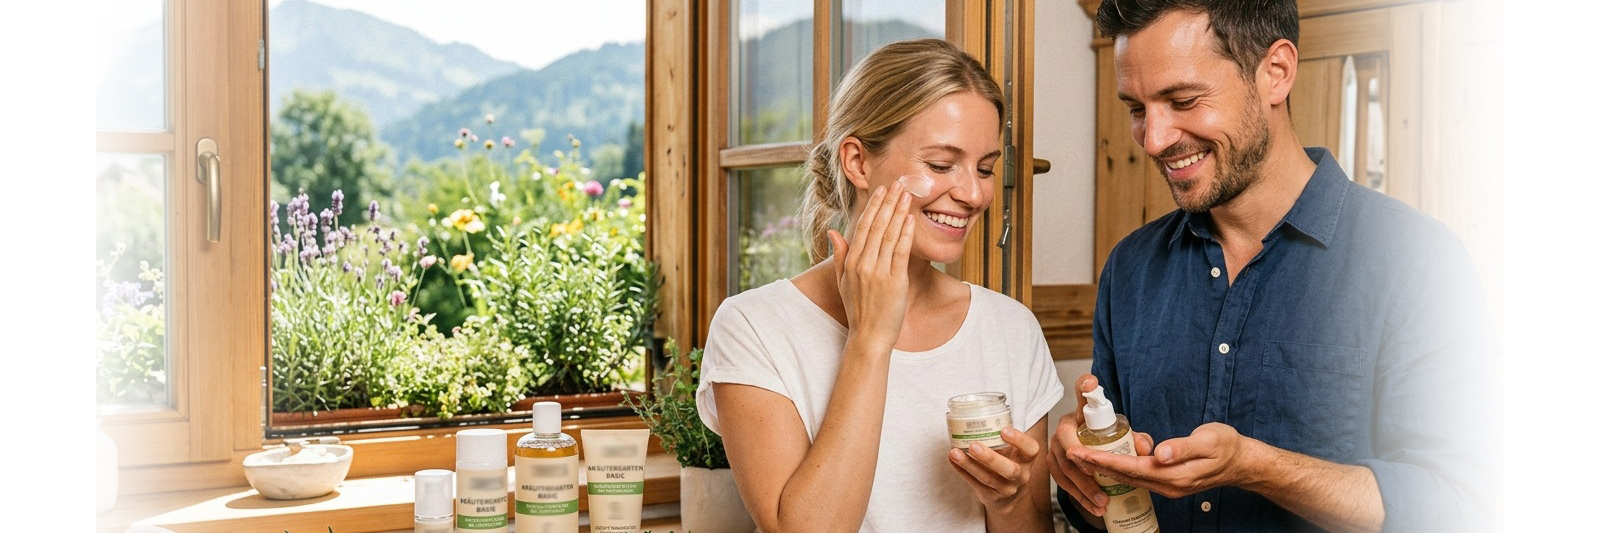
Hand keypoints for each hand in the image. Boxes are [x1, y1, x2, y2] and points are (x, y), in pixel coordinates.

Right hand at [827, 181, 914, 350]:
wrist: (869, 336)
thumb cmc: (858, 310)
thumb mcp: (842, 281)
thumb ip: (839, 255)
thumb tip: (833, 231)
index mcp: (851, 263)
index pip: (863, 227)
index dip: (873, 206)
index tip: (882, 191)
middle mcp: (863, 265)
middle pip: (877, 226)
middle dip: (888, 203)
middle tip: (898, 185)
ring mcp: (879, 273)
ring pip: (890, 236)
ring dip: (899, 213)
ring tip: (907, 196)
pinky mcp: (895, 282)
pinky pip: (901, 252)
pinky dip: (906, 234)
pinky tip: (911, 220)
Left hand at [947, 426, 1041, 510]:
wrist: (1009, 496)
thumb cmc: (1008, 463)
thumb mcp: (1013, 451)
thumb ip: (1001, 437)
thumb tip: (976, 415)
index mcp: (1027, 459)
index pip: (1031, 449)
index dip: (1019, 440)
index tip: (1004, 430)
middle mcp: (1020, 476)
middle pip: (1010, 470)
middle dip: (991, 458)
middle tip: (974, 446)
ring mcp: (1006, 489)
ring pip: (988, 479)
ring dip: (969, 465)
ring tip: (954, 452)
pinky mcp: (991, 496)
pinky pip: (975, 484)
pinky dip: (962, 471)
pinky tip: (952, 460)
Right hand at [1049, 374, 1153, 516]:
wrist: (1090, 457)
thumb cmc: (1109, 443)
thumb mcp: (1125, 439)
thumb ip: (1138, 440)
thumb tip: (1147, 448)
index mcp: (1083, 412)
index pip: (1082, 393)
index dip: (1085, 386)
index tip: (1092, 382)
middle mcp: (1066, 425)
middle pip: (1066, 437)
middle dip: (1079, 457)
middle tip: (1093, 471)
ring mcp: (1056, 445)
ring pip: (1062, 464)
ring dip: (1082, 485)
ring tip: (1102, 501)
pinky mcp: (1054, 464)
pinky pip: (1061, 480)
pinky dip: (1078, 496)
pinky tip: (1093, 508)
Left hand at [1068, 422, 1250, 499]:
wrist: (1241, 462)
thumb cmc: (1226, 446)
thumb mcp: (1209, 440)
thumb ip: (1183, 447)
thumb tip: (1159, 453)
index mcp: (1175, 475)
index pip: (1132, 468)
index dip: (1104, 461)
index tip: (1083, 453)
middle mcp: (1169, 485)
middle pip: (1125, 476)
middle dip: (1096, 466)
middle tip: (1071, 454)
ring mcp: (1168, 486)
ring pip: (1130, 478)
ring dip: (1105, 468)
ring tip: (1082, 457)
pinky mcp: (1168, 482)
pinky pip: (1139, 477)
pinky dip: (1121, 470)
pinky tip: (1108, 461)